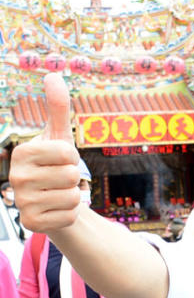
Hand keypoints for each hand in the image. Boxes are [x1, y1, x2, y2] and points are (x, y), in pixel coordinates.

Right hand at [8, 73, 81, 232]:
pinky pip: (69, 216)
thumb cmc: (56, 166)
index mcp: (22, 153)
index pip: (68, 154)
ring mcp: (21, 201)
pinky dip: (69, 214)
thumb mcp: (59, 136)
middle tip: (60, 181)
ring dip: (72, 197)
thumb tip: (53, 75)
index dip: (72, 158)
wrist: (53, 201)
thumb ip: (57, 107)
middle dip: (73, 179)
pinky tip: (56, 210)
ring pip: (72, 197)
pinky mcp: (32, 223)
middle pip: (71, 175)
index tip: (60, 162)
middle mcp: (16, 176)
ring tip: (58, 194)